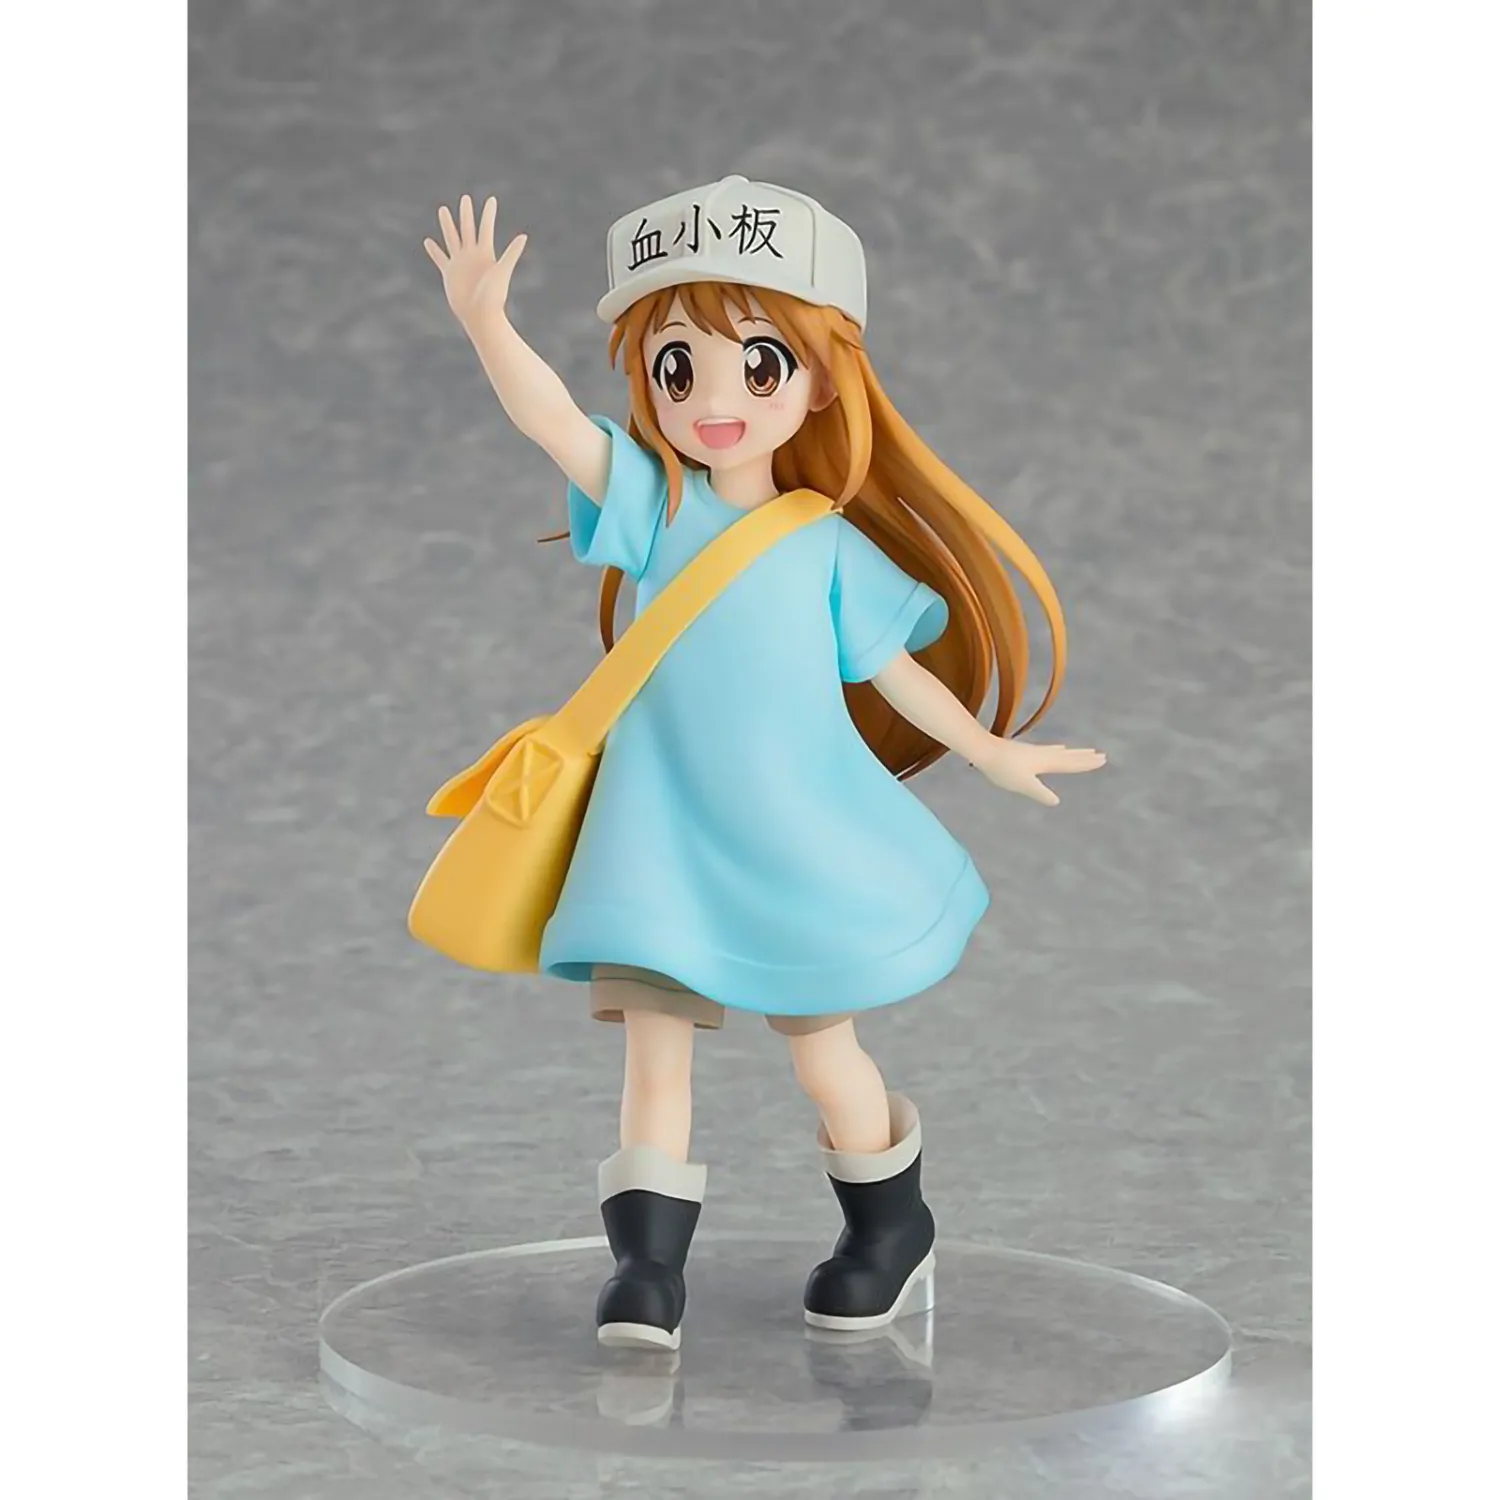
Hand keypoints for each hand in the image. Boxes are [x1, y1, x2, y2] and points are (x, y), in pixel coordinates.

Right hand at [423, 194, 526, 338]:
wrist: (480, 315)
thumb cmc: (494, 296)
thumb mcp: (502, 271)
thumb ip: (512, 253)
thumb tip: (523, 236)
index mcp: (485, 252)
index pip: (486, 227)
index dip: (489, 214)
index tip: (492, 199)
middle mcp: (472, 254)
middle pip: (468, 228)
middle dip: (466, 214)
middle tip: (466, 198)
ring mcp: (460, 262)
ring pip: (452, 238)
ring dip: (448, 225)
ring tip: (443, 209)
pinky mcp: (449, 273)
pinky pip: (440, 258)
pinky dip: (434, 250)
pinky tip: (428, 241)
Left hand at [972, 737, 1106, 806]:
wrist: (984, 750)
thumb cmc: (1003, 769)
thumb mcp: (1023, 785)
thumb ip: (1040, 793)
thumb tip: (1056, 801)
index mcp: (1046, 763)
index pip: (1071, 764)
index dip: (1086, 763)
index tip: (1102, 760)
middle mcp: (1044, 755)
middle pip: (1069, 756)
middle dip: (1085, 757)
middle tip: (1101, 755)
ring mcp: (1035, 752)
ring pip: (1060, 752)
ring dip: (1074, 753)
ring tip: (1085, 751)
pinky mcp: (1027, 751)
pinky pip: (1050, 750)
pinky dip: (1058, 750)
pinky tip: (1058, 749)